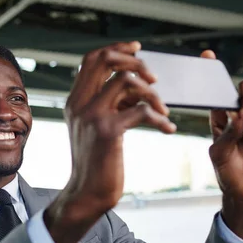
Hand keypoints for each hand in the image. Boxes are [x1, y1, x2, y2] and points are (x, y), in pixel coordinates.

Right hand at [44, 41, 175, 242]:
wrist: (86, 193)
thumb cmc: (96, 162)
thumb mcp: (94, 127)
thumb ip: (106, 104)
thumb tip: (134, 86)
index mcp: (74, 100)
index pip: (91, 59)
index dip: (116, 49)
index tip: (137, 49)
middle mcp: (79, 103)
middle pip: (106, 60)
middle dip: (136, 62)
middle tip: (154, 79)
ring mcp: (91, 115)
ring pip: (127, 80)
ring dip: (153, 93)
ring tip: (164, 110)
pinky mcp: (107, 131)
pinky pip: (142, 110)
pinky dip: (160, 118)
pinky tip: (168, 129)